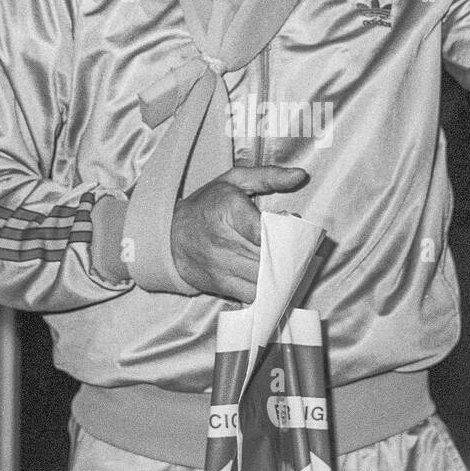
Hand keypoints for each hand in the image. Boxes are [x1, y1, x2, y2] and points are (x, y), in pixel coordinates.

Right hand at [170, 165, 308, 302]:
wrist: (169, 235)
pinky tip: (270, 278)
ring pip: (264, 277)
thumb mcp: (234, 180)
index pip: (266, 230)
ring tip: (287, 263)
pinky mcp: (220, 284)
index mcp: (229, 209)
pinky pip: (252, 294)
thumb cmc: (207, 204)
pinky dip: (266, 289)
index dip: (286, 233)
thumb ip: (269, 176)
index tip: (294, 229)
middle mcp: (224, 240)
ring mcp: (221, 265)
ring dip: (280, 273)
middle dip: (289, 254)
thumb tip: (300, 176)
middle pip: (269, 255)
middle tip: (297, 248)